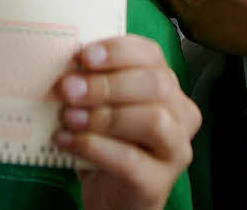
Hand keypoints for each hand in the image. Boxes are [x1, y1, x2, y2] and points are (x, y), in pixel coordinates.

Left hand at [53, 36, 200, 209]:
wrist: (108, 196)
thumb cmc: (105, 141)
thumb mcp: (99, 105)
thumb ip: (92, 82)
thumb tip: (68, 65)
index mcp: (167, 87)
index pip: (152, 54)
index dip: (118, 51)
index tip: (83, 55)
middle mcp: (181, 115)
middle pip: (156, 85)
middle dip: (107, 84)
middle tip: (68, 88)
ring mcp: (175, 151)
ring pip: (153, 119)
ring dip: (104, 116)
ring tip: (68, 117)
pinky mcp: (159, 183)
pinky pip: (130, 159)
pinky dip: (93, 147)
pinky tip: (65, 141)